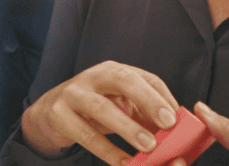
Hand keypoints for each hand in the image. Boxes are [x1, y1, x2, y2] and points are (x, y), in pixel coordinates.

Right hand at [20, 61, 179, 163]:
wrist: (50, 112)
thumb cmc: (94, 108)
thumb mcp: (119, 105)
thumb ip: (144, 115)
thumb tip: (172, 131)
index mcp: (114, 71)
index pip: (144, 78)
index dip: (162, 97)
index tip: (178, 117)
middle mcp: (94, 76)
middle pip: (123, 80)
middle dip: (148, 100)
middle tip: (168, 123)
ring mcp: (73, 93)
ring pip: (101, 107)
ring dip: (127, 127)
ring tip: (149, 146)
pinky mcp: (59, 114)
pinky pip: (85, 134)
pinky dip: (106, 150)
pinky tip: (124, 163)